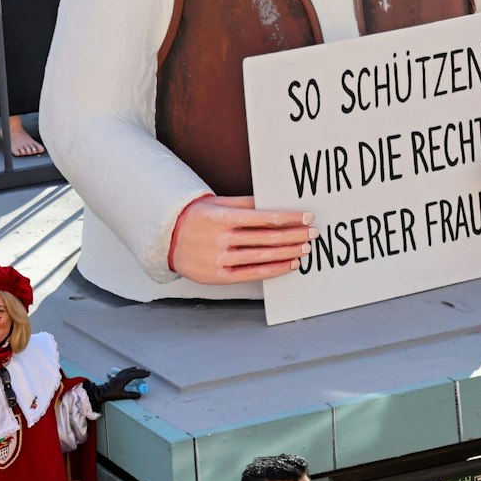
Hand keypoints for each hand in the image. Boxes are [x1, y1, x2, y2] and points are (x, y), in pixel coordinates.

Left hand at [87, 365, 149, 405]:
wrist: (101, 392)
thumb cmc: (111, 394)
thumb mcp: (122, 396)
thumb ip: (131, 395)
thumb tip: (139, 395)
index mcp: (123, 380)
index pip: (134, 375)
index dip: (141, 374)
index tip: (147, 374)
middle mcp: (121, 376)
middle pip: (132, 372)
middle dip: (140, 371)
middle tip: (146, 372)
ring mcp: (118, 376)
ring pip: (128, 370)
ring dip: (135, 370)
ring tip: (140, 369)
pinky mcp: (116, 377)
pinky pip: (125, 371)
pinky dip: (129, 370)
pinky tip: (130, 370)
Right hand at [169, 196, 315, 284]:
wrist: (167, 239)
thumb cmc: (198, 217)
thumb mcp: (219, 203)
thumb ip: (246, 204)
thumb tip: (274, 203)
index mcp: (222, 218)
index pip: (264, 218)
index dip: (289, 218)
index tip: (306, 217)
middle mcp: (221, 239)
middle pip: (267, 239)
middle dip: (294, 235)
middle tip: (313, 233)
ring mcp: (220, 260)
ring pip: (263, 257)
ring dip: (288, 253)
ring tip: (306, 248)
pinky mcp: (219, 277)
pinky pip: (252, 274)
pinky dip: (274, 270)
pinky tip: (289, 264)